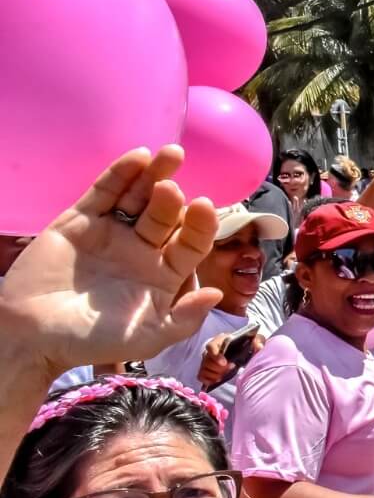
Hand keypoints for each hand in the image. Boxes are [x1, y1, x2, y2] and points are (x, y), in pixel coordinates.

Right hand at [0, 147, 219, 376]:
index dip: (200, 226)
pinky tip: (138, 157)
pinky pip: (105, 193)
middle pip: (167, 216)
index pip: (191, 244)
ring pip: (139, 197)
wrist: (32, 336)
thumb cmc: (92, 342)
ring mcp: (112, 233)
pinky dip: (121, 174)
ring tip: (171, 155)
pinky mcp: (81, 221)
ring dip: (155, 175)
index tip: (205, 208)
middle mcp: (142, 250)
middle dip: (174, 199)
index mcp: (163, 275)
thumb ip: (184, 318)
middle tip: (174, 189)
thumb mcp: (147, 336)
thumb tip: (216, 294)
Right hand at [198, 331, 262, 388]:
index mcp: (219, 341)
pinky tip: (219, 379)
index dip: (216, 355)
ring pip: (204, 369)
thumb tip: (258, 346)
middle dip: (219, 368)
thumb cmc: (245, 344)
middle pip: (207, 361)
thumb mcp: (254, 340)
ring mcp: (206, 360)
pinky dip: (209, 380)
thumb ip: (258, 340)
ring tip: (227, 373)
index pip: (210, 346)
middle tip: (232, 367)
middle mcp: (210, 350)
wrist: (242, 350)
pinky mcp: (206, 369)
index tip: (225, 363)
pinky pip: (201, 376)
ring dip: (215, 374)